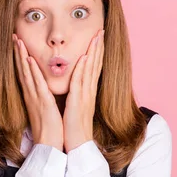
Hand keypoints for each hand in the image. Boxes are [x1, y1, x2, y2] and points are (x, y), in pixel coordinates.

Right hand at [13, 33, 63, 150]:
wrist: (49, 144)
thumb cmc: (50, 128)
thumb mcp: (46, 109)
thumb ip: (44, 98)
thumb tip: (45, 91)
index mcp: (33, 96)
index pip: (25, 73)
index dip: (21, 58)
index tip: (19, 44)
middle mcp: (31, 94)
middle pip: (22, 69)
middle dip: (18, 52)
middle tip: (14, 36)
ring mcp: (35, 97)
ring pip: (26, 72)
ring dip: (21, 56)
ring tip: (18, 41)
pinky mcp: (42, 102)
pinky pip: (36, 83)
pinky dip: (31, 70)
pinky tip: (28, 59)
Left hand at [63, 29, 104, 152]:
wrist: (77, 145)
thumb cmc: (75, 128)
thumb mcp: (77, 107)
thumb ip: (78, 95)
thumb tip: (77, 86)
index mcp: (88, 92)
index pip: (94, 68)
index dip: (97, 53)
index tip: (98, 38)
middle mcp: (89, 92)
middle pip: (96, 65)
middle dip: (98, 47)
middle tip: (101, 31)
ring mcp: (85, 96)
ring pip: (90, 70)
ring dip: (93, 52)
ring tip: (96, 37)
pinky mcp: (77, 102)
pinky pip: (79, 83)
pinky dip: (81, 69)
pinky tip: (83, 58)